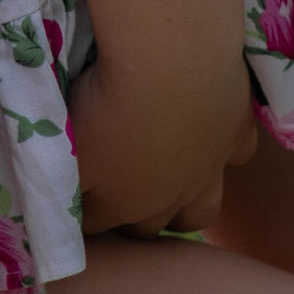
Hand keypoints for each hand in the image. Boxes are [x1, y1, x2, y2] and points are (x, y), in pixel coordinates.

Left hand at [69, 61, 256, 236]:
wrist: (171, 65)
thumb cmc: (106, 106)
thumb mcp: (65, 144)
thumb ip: (57, 173)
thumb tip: (56, 192)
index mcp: (123, 200)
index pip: (97, 226)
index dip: (84, 216)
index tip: (75, 200)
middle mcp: (170, 196)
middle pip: (150, 228)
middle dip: (132, 219)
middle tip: (117, 194)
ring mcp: (209, 170)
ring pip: (201, 211)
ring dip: (183, 208)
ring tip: (168, 188)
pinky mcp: (237, 135)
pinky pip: (237, 155)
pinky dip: (225, 150)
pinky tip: (212, 134)